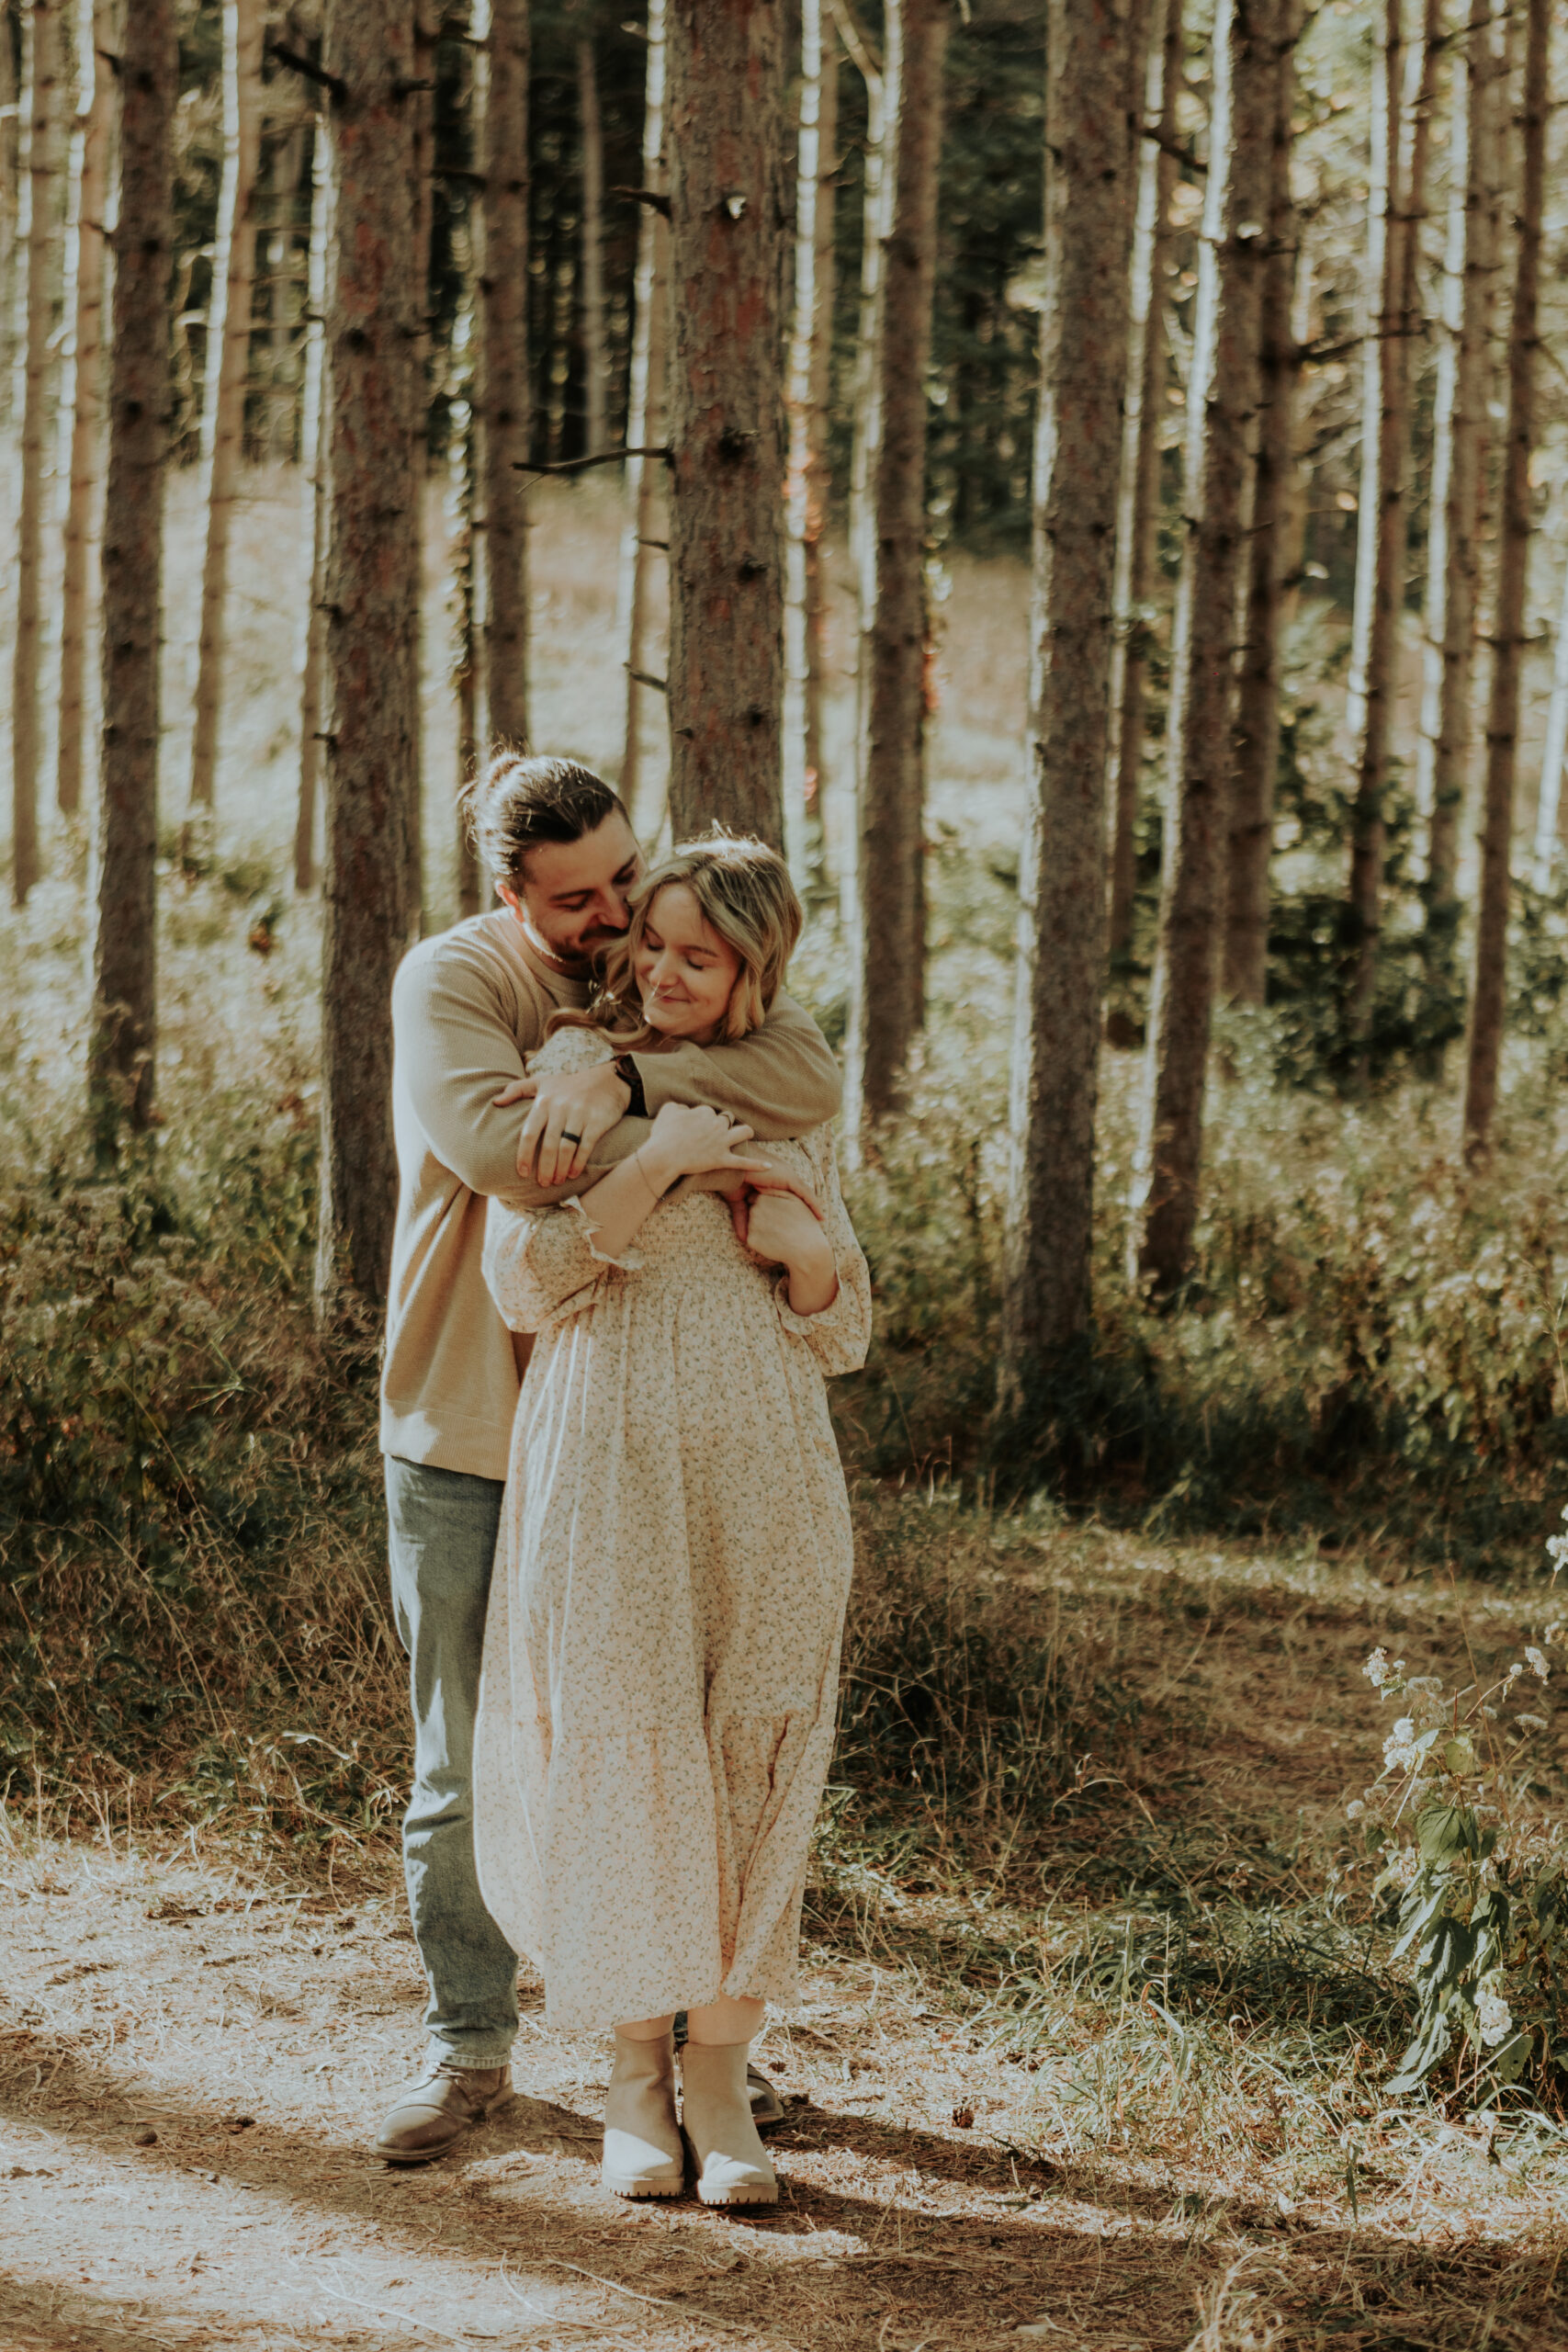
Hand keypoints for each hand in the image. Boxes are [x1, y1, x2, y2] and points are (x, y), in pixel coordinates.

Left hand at [493, 1060, 631, 1185]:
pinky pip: (585, 1146)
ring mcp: (579, 1114)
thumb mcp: (543, 1082)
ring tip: (557, 1181)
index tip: (522, 1172)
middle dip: (544, 1168)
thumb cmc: (570, 1085)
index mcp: (544, 1101)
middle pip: (548, 1145)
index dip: (524, 1155)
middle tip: (543, 1183)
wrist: (608, 1080)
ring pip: (566, 1148)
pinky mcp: (597, 1121)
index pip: (529, 1133)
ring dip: (560, 1168)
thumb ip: (517, 1090)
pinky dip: (578, 1162)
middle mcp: (560, 1107)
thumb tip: (495, 1102)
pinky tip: (573, 1174)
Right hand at [642, 1101, 769, 1187]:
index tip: (693, 1128)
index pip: (709, 1112)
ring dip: (745, 1132)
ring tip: (743, 1135)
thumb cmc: (662, 1135)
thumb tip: (684, 1110)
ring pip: (743, 1132)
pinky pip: (744, 1162)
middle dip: (721, 1126)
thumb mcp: (667, 1112)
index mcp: (705, 1112)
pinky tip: (769, 1166)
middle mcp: (717, 1125)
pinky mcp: (722, 1160)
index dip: (702, 1120)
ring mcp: (721, 1143)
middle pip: (726, 1120)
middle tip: (709, 1135)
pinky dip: (758, 1164)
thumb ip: (678, 1107)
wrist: (664, 1157)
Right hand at [689, 1157, 825, 1214]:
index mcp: (770, 1182)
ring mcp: (785, 1177)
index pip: (786, 1198)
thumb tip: (744, 1239)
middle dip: (806, 1210)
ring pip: (804, 1196)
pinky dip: (814, 1204)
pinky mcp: (788, 1178)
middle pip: (798, 1197)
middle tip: (814, 1226)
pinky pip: (805, 1193)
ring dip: (813, 1209)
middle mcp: (780, 1178)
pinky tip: (821, 1216)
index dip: (792, 1210)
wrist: (729, 1164)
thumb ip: (742, 1219)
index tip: (798, 1224)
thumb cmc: (731, 1178)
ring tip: (821, 1222)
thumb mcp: (739, 1203)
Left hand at [735, 1188, 833, 1275]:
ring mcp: (752, 1226)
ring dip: (761, 1228)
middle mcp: (754, 1210)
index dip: (770, 1205)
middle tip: (781, 1224)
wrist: (807, 1249)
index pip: (758, 1198)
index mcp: (763, 1198)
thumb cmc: (803, 1222)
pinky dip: (760, 1240)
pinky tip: (774, 1242)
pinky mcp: (751, 1240)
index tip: (781, 1213)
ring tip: (779, 1233)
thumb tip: (759, 1188)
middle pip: (754, 1211)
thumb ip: (775, 1190)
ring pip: (752, 1224)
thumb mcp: (793, 1199)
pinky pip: (751, 1238)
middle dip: (763, 1216)